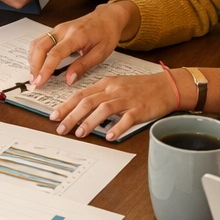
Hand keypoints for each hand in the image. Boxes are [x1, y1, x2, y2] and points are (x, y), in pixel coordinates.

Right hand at [27, 3, 132, 87]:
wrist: (107, 17)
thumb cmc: (107, 33)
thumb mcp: (101, 53)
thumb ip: (83, 66)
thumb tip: (68, 80)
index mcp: (76, 35)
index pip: (55, 53)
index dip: (45, 69)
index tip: (39, 82)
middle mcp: (63, 30)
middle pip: (40, 47)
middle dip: (34, 66)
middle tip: (34, 83)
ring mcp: (57, 29)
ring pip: (36, 43)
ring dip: (32, 60)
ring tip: (35, 76)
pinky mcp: (55, 30)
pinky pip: (40, 41)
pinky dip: (35, 54)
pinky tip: (38, 64)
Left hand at [49, 71, 178, 140]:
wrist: (166, 85)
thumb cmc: (140, 87)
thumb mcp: (116, 85)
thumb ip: (99, 95)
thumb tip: (80, 107)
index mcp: (106, 84)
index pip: (81, 94)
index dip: (65, 106)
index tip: (53, 116)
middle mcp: (114, 90)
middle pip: (88, 102)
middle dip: (71, 116)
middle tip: (61, 128)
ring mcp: (127, 99)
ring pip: (104, 109)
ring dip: (89, 122)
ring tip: (80, 133)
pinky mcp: (140, 109)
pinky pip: (127, 118)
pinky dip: (117, 127)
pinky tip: (109, 136)